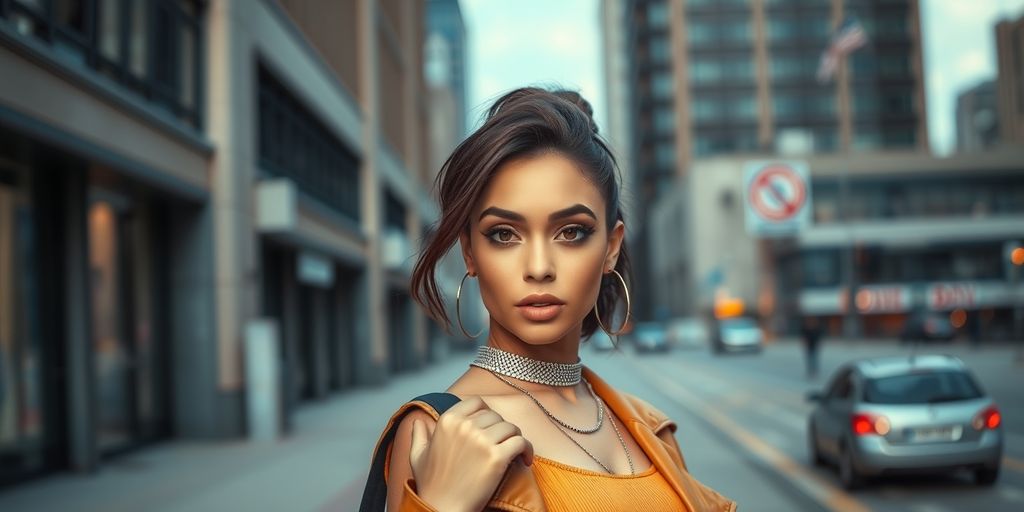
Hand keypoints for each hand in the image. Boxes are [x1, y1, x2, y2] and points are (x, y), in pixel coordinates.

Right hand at [408, 397, 533, 511]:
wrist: (442, 508)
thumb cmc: (432, 485)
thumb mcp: (417, 456)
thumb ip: (418, 435)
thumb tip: (419, 422)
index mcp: (447, 421)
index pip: (476, 402)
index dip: (486, 413)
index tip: (490, 426)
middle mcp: (465, 426)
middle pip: (495, 415)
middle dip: (500, 428)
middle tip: (502, 443)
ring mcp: (482, 440)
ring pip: (510, 427)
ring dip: (514, 438)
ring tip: (514, 451)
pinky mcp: (497, 457)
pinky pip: (520, 442)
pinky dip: (526, 449)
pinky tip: (525, 459)